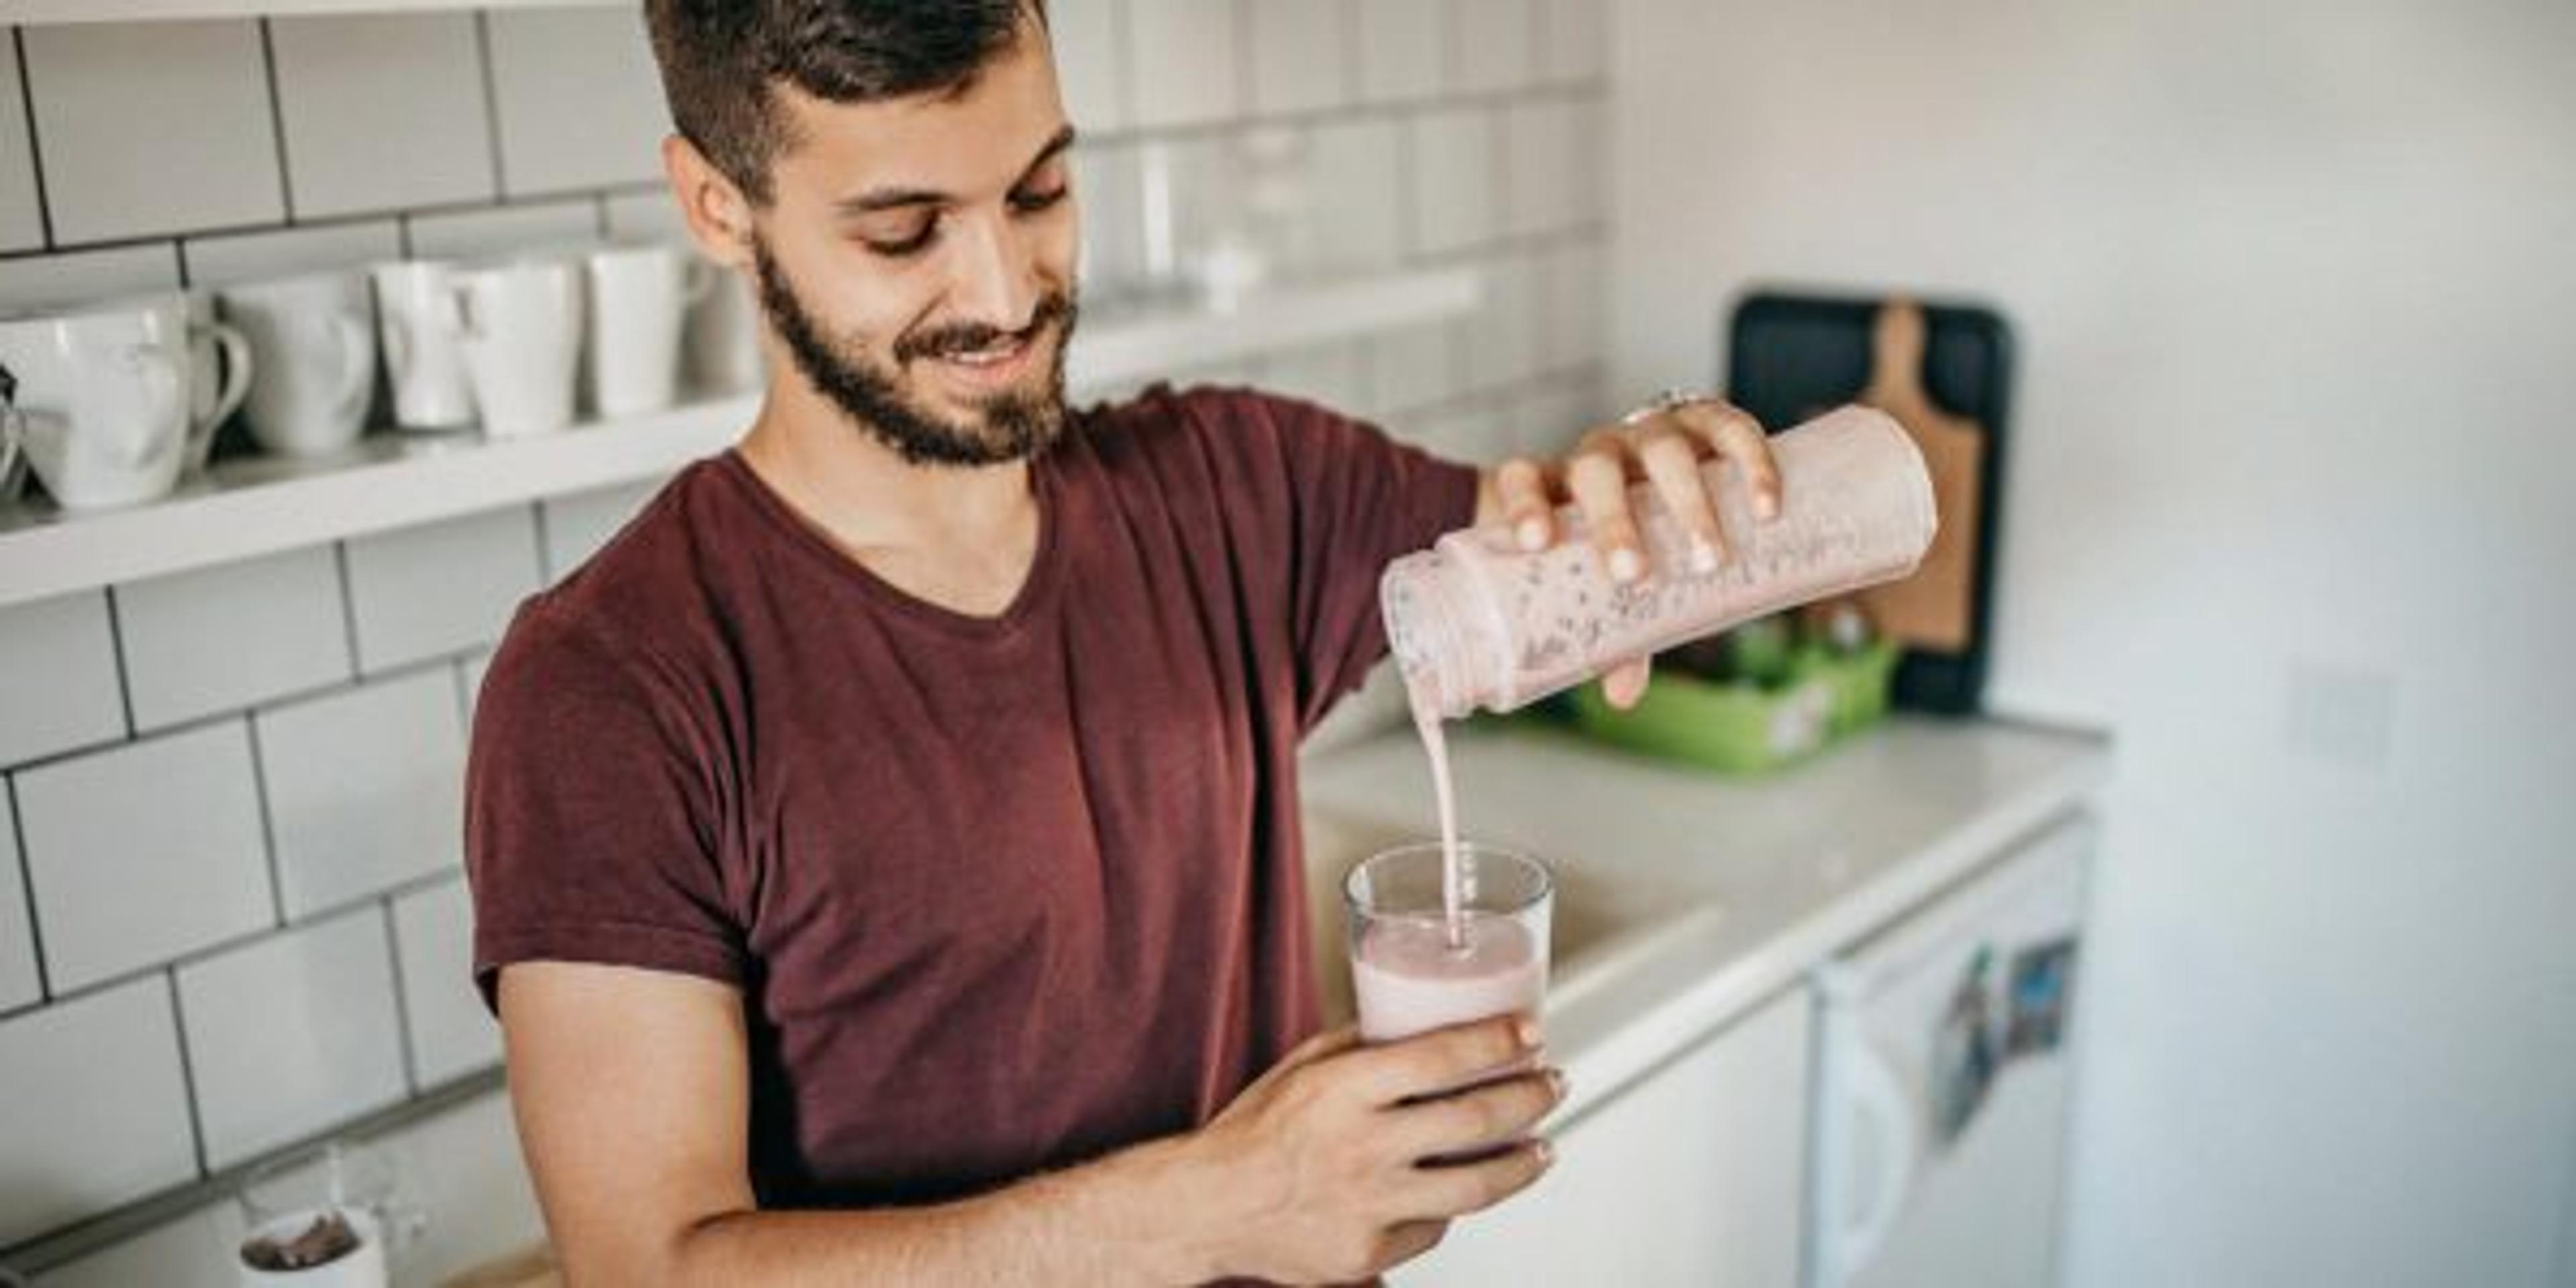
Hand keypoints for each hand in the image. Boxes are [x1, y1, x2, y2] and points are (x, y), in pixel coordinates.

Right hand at [1185, 1017, 1563, 1283]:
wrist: (1209, 1208)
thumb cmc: (1254, 1134)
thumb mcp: (1301, 1068)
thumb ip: (1360, 1046)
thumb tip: (1417, 1019)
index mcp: (1344, 1090)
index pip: (1442, 1056)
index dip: (1498, 1042)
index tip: (1529, 1032)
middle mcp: (1362, 1147)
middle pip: (1476, 1119)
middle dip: (1531, 1097)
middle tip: (1552, 1083)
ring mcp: (1370, 1206)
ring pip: (1476, 1186)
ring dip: (1523, 1162)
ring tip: (1542, 1147)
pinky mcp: (1371, 1254)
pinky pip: (1435, 1229)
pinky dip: (1452, 1207)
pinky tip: (1461, 1190)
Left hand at [1481, 398, 1784, 708]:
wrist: (1685, 475)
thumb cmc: (1637, 542)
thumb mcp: (1620, 587)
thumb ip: (1618, 636)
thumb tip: (1622, 696)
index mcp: (1562, 486)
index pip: (1523, 479)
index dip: (1523, 505)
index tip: (1535, 543)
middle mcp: (1604, 452)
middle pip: (1596, 470)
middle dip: (1613, 522)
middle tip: (1635, 574)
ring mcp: (1657, 431)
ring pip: (1664, 449)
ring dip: (1687, 503)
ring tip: (1709, 557)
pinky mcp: (1711, 421)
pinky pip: (1731, 431)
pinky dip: (1751, 465)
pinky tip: (1766, 509)